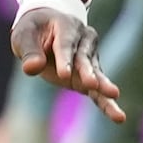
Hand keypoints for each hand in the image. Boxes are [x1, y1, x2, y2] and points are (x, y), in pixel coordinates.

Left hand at [12, 5, 128, 123]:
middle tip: (92, 84)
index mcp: (67, 26)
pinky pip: (98, 92)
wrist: (46, 29)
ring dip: (103, 87)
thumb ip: (29, 51)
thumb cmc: (33, 32)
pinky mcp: (91, 76)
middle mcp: (84, 41)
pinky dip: (107, 104)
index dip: (64, 60)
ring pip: (96, 74)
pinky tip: (118, 117)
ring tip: (114, 95)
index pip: (65, 45)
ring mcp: (90, 59)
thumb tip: (32, 68)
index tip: (64, 75)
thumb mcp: (24, 35)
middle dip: (87, 72)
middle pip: (84, 59)